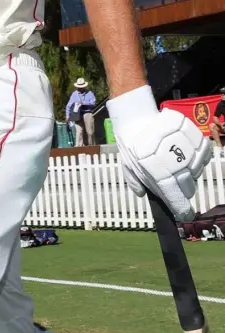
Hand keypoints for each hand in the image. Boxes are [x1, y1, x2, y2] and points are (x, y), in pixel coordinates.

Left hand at [109, 85, 211, 220]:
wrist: (138, 117)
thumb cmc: (132, 144)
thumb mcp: (128, 165)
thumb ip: (136, 183)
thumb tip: (145, 195)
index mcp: (156, 169)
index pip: (175, 196)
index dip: (181, 209)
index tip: (185, 216)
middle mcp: (175, 160)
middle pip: (188, 187)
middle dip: (181, 189)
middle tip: (172, 180)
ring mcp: (188, 148)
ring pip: (196, 173)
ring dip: (188, 173)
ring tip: (173, 161)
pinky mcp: (196, 137)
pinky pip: (203, 158)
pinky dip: (195, 159)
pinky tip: (183, 154)